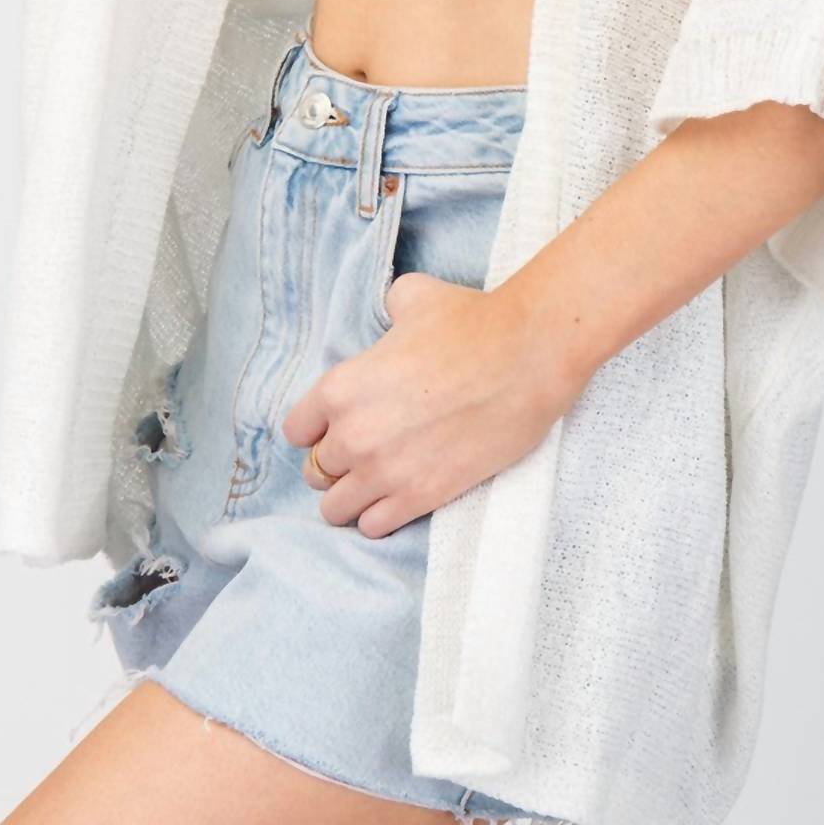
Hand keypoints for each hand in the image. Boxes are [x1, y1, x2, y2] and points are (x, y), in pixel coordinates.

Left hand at [280, 270, 574, 538]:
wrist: (527, 356)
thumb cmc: (473, 322)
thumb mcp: (415, 297)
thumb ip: (388, 310)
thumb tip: (392, 317)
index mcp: (341, 387)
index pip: (296, 430)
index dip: (316, 428)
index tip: (338, 426)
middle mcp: (353, 434)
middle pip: (315, 472)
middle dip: (337, 463)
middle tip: (367, 452)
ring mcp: (385, 471)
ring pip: (336, 508)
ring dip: (353, 497)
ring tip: (377, 483)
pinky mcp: (421, 496)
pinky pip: (374, 526)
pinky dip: (380, 517)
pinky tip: (399, 497)